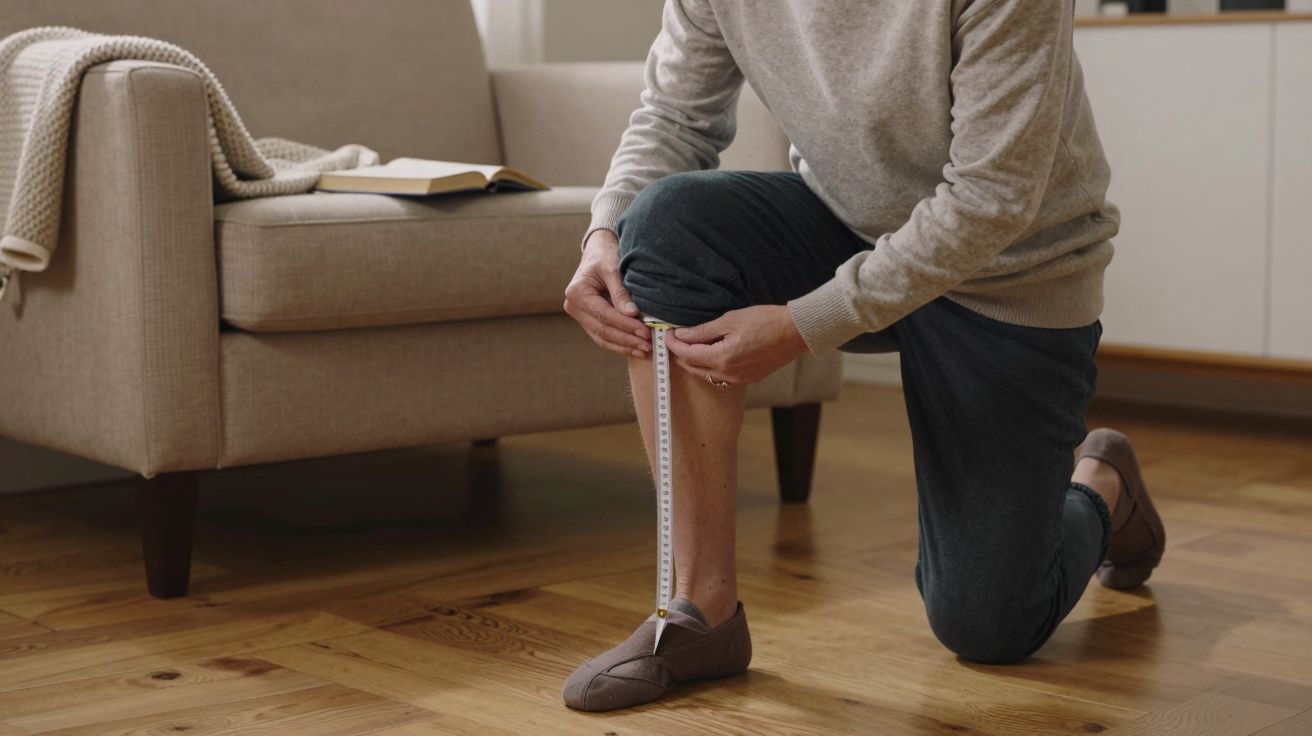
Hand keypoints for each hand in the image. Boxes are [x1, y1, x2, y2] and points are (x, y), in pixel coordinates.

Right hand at [564, 229, 650, 357]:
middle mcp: (573, 307)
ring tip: (644, 351)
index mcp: (576, 293)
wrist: (597, 251)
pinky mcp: (587, 321)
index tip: (645, 331)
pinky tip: (635, 348)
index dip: (625, 325)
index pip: (604, 315)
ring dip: (624, 346)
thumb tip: (632, 314)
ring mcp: (579, 316)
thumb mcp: (613, 268)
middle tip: (648, 345)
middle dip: (626, 339)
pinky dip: (619, 344)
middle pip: (602, 330)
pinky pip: (602, 337)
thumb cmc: (605, 256)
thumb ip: (621, 292)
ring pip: (601, 338)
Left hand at [665, 305, 808, 385]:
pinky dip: (710, 367)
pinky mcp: (748, 379)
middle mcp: (729, 374)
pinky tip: (711, 354)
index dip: (674, 343)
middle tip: (675, 338)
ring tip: (690, 345)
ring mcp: (739, 379)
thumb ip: (703, 331)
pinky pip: (721, 377)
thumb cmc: (766, 321)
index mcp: (722, 359)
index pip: (687, 354)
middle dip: (681, 354)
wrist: (796, 332)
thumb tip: (682, 334)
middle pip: (693, 368)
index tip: (667, 333)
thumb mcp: (730, 320)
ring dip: (695, 362)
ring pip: (706, 375)